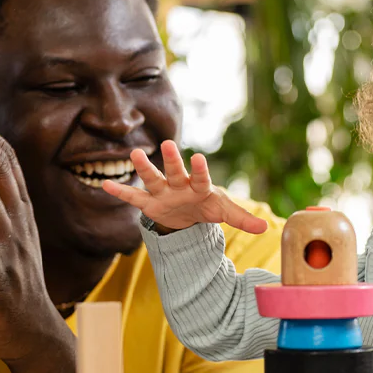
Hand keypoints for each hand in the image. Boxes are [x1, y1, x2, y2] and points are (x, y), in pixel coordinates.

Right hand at [101, 140, 266, 234]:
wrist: (188, 213)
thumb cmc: (207, 206)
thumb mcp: (224, 212)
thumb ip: (242, 219)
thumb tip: (267, 228)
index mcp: (200, 187)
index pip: (201, 178)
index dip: (200, 170)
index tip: (198, 157)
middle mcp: (180, 186)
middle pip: (175, 172)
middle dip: (171, 160)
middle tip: (166, 144)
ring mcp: (163, 193)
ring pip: (153, 179)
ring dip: (144, 168)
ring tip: (134, 154)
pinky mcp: (149, 203)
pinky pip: (133, 197)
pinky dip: (120, 192)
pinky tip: (104, 184)